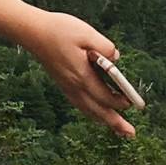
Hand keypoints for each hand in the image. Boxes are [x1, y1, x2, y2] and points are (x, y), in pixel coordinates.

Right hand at [22, 10, 137, 137]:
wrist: (33, 32)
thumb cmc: (59, 30)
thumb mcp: (86, 33)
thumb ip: (105, 47)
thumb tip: (115, 58)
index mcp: (81, 76)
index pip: (105, 96)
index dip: (120, 102)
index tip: (133, 104)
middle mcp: (74, 86)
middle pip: (97, 110)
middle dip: (115, 122)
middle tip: (130, 134)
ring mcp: (67, 86)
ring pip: (88, 110)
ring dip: (104, 120)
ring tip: (117, 129)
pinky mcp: (63, 83)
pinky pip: (80, 104)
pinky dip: (92, 112)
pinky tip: (96, 113)